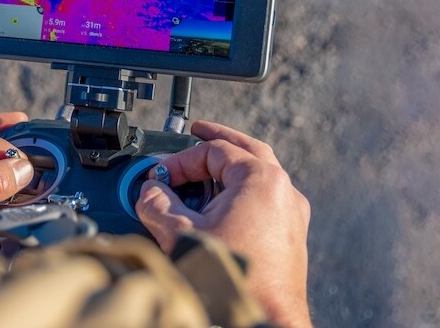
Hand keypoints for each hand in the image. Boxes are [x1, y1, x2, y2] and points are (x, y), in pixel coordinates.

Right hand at [135, 121, 310, 327]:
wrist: (264, 318)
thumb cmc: (233, 279)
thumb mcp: (181, 234)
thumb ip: (157, 204)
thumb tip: (148, 192)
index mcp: (260, 180)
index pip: (214, 151)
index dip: (181, 160)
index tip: (160, 175)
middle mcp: (282, 190)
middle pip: (246, 150)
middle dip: (217, 140)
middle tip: (196, 131)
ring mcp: (290, 213)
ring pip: (259, 173)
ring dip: (230, 167)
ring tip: (206, 168)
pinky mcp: (290, 234)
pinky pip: (265, 198)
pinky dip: (242, 191)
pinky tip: (222, 204)